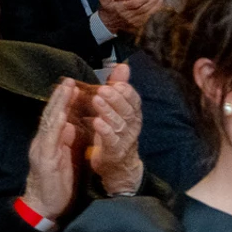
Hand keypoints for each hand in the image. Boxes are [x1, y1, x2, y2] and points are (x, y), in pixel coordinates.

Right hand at [22, 78, 82, 219]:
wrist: (44, 206)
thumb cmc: (56, 183)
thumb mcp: (65, 158)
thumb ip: (67, 141)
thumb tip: (71, 125)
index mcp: (50, 141)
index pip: (56, 117)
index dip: (63, 101)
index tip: (72, 86)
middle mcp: (43, 142)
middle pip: (51, 115)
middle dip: (60, 97)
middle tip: (69, 80)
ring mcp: (42, 149)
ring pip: (49, 122)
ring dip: (58, 105)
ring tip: (66, 90)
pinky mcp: (44, 160)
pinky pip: (50, 140)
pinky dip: (56, 127)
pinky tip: (62, 117)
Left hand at [85, 65, 144, 193]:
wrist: (118, 165)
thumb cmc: (116, 132)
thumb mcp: (119, 108)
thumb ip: (120, 88)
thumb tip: (122, 66)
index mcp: (133, 114)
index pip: (134, 100)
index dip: (126, 91)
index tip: (115, 82)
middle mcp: (132, 126)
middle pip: (127, 110)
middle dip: (116, 98)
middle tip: (102, 89)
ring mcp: (125, 140)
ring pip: (119, 123)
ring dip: (108, 111)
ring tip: (97, 100)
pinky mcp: (114, 152)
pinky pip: (111, 140)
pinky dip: (105, 130)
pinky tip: (96, 121)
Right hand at [98, 0, 158, 37]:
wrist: (107, 24)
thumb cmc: (108, 10)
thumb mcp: (104, 0)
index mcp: (121, 10)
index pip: (134, 4)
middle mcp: (128, 17)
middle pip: (144, 9)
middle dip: (152, 1)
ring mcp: (134, 23)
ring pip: (148, 15)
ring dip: (156, 7)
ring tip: (161, 0)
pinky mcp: (137, 26)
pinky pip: (148, 20)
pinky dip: (155, 14)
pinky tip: (160, 8)